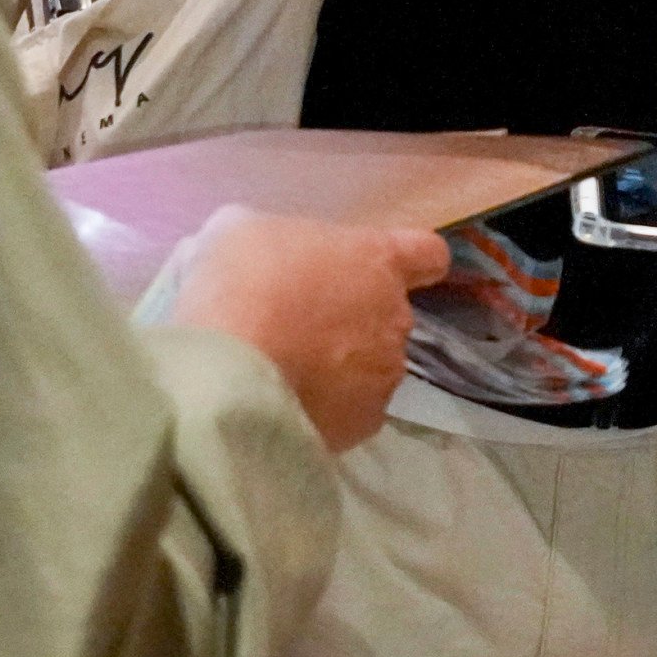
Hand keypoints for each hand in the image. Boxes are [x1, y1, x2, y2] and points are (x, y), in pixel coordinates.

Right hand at [167, 209, 450, 453]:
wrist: (228, 374)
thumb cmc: (237, 285)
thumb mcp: (241, 233)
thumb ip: (271, 240)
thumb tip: (260, 255)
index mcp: (377, 260)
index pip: (428, 254)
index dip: (411, 261)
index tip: (383, 269)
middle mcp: (396, 317)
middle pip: (388, 315)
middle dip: (351, 320)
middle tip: (297, 326)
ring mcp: (385, 374)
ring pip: (371, 366)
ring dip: (339, 366)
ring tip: (285, 372)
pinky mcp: (365, 423)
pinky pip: (350, 410)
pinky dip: (325, 407)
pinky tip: (286, 404)